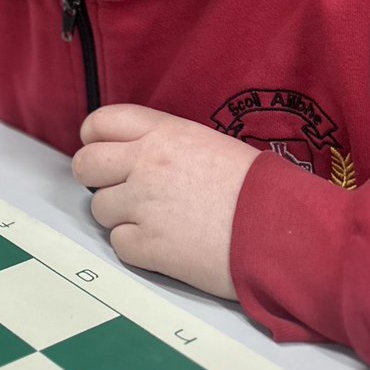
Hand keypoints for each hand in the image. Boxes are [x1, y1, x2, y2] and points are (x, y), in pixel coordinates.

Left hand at [71, 104, 259, 299]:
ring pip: (99, 207)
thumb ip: (162, 143)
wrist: (284, 230)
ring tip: (155, 220)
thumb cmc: (256, 188)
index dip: (94, 138)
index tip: (103, 151)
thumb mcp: (205, 143)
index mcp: (161, 132)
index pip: (99, 123)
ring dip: (120, 216)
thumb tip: (132, 153)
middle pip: (85, 164)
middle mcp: (145, 163)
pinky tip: (163, 243)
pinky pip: (118, 243)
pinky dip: (135, 246)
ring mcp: (144, 204)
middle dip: (96, 178)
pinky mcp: (149, 246)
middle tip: (119, 189)